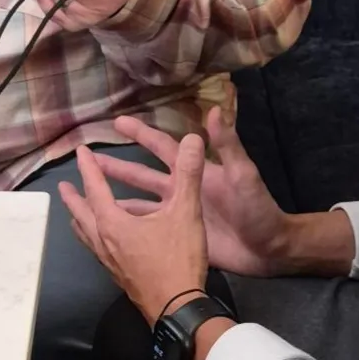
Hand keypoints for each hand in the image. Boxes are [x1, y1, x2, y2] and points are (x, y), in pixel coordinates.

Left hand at [59, 136, 208, 322]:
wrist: (177, 308)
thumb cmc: (178, 259)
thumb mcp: (186, 212)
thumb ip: (188, 174)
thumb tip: (193, 139)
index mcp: (113, 223)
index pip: (96, 188)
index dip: (88, 167)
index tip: (80, 152)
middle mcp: (104, 241)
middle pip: (81, 214)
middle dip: (73, 197)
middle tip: (63, 185)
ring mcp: (108, 261)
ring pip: (85, 235)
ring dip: (78, 219)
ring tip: (75, 213)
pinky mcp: (117, 276)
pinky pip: (96, 250)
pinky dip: (91, 237)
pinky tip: (101, 242)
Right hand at [91, 107, 291, 276]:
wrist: (269, 250)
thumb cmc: (258, 209)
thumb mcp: (243, 174)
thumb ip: (228, 145)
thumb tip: (214, 110)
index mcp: (196, 172)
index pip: (163, 147)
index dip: (142, 134)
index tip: (118, 122)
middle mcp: (183, 190)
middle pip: (143, 173)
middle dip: (118, 165)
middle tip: (90, 157)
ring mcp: (179, 214)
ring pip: (140, 201)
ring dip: (117, 195)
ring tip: (90, 193)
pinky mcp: (180, 236)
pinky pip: (148, 229)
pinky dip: (130, 226)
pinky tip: (109, 227)